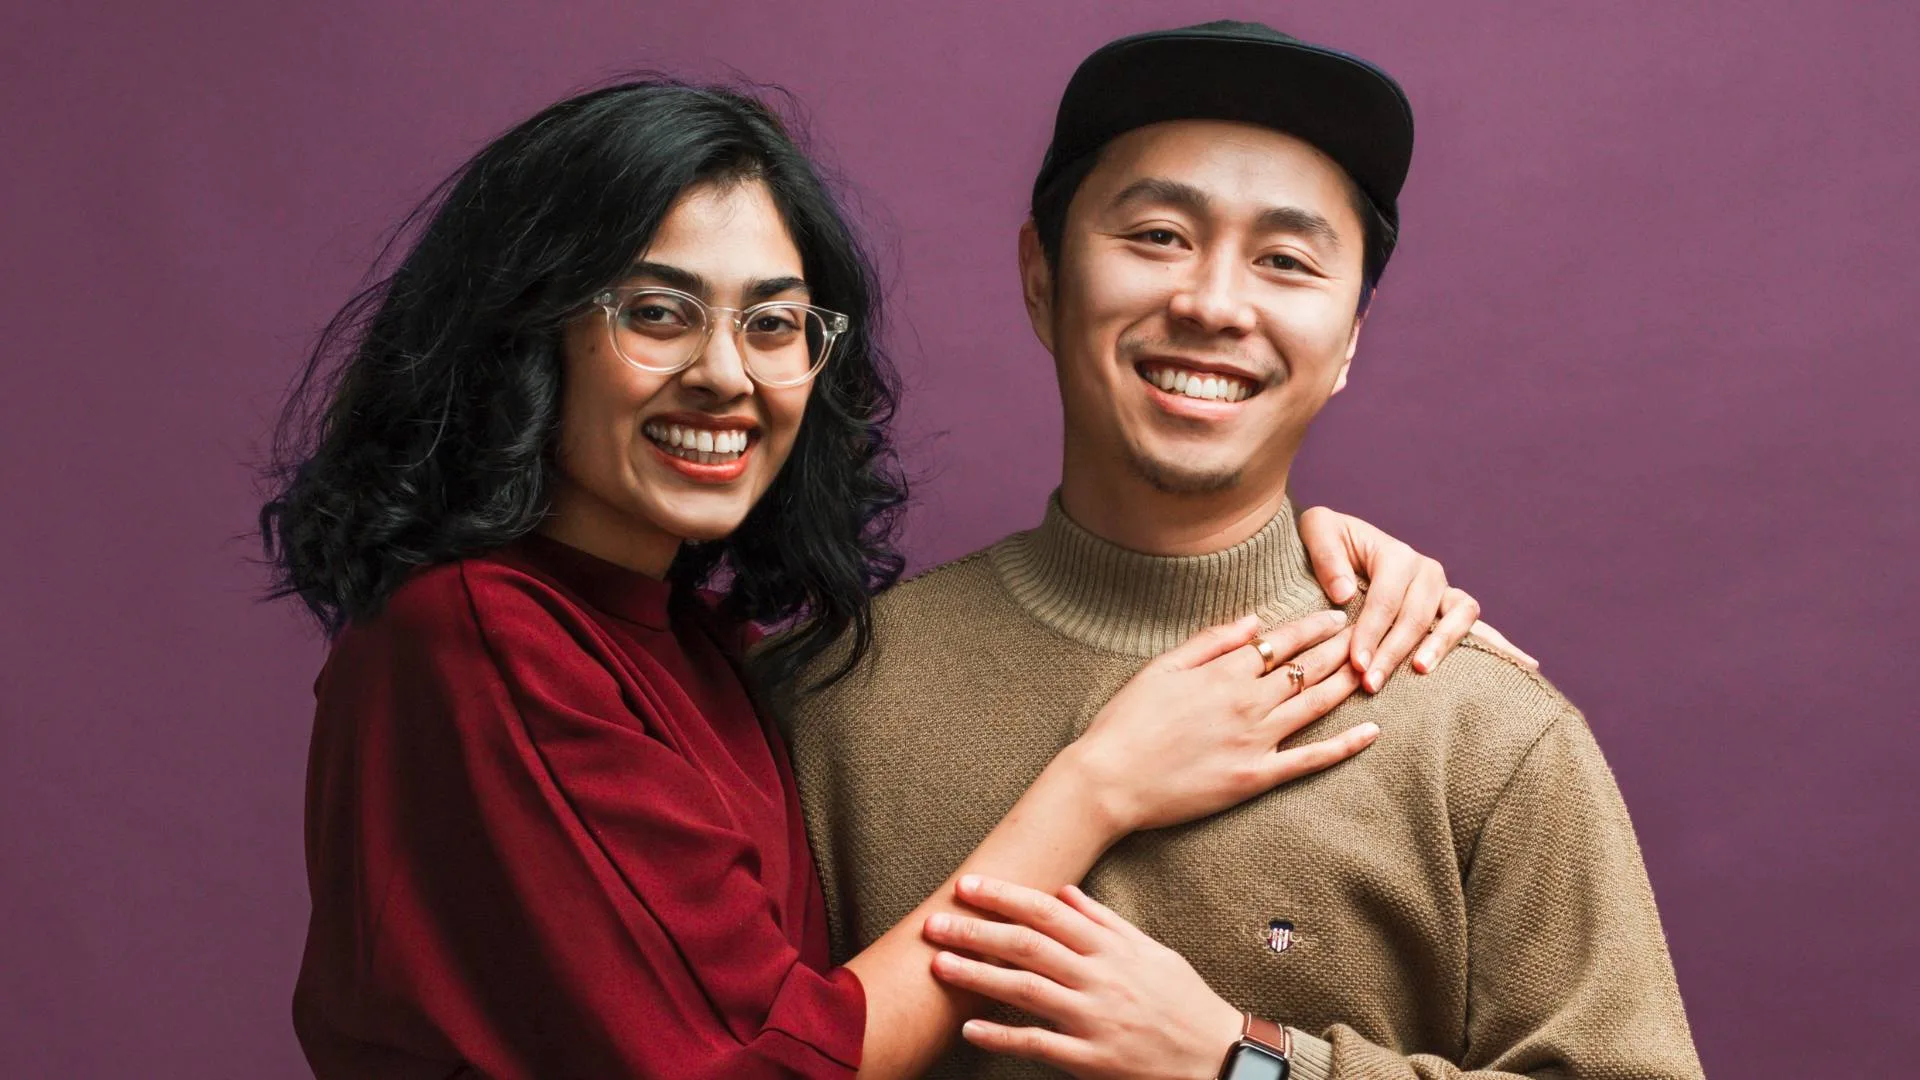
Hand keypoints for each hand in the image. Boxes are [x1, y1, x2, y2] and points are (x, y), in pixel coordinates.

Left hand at [926, 876, 1241, 1079]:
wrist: (1218, 1055)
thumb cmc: (1184, 1001)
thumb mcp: (1151, 951)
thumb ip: (1105, 922)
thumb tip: (1066, 891)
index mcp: (1111, 948)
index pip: (1047, 912)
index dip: (1004, 897)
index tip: (968, 885)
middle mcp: (1099, 978)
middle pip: (1027, 946)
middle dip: (977, 931)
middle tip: (934, 921)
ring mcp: (1094, 1018)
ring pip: (1026, 990)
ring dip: (978, 976)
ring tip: (940, 966)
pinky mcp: (1092, 1058)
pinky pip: (1039, 1044)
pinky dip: (1002, 1036)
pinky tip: (970, 1028)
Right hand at [1062, 611, 1377, 837]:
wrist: (1109, 780)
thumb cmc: (1126, 722)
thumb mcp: (1161, 668)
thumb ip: (1210, 641)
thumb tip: (1255, 621)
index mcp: (1221, 672)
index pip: (1280, 641)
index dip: (1313, 626)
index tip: (1336, 614)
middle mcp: (1245, 702)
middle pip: (1306, 668)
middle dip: (1341, 647)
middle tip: (1369, 632)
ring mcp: (1255, 741)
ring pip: (1315, 705)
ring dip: (1347, 683)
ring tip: (1373, 667)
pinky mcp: (1256, 777)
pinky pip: (1310, 760)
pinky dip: (1344, 745)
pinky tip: (1371, 731)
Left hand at [1297, 506, 1539, 691]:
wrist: (1341, 545)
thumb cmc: (1329, 540)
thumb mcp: (1317, 530)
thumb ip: (1326, 554)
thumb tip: (1344, 592)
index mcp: (1396, 553)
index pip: (1386, 599)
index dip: (1371, 632)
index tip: (1357, 665)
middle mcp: (1426, 571)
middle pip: (1417, 616)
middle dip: (1394, 652)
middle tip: (1372, 684)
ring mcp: (1443, 590)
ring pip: (1458, 617)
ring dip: (1442, 647)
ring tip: (1421, 673)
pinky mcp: (1450, 608)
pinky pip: (1477, 625)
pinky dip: (1501, 644)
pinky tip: (1526, 665)